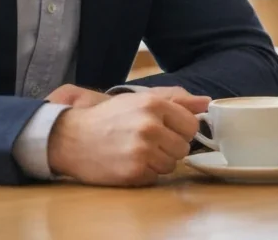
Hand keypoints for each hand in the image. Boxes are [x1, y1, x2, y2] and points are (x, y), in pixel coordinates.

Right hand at [47, 88, 210, 185]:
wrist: (71, 137)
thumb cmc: (108, 117)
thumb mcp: (140, 100)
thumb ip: (176, 100)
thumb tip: (206, 102)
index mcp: (154, 104)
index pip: (191, 124)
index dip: (180, 129)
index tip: (166, 130)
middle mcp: (150, 126)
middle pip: (183, 147)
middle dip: (169, 146)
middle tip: (148, 142)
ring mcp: (142, 150)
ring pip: (171, 164)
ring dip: (158, 161)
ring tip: (137, 151)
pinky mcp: (133, 171)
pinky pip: (155, 177)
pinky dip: (145, 173)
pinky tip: (129, 162)